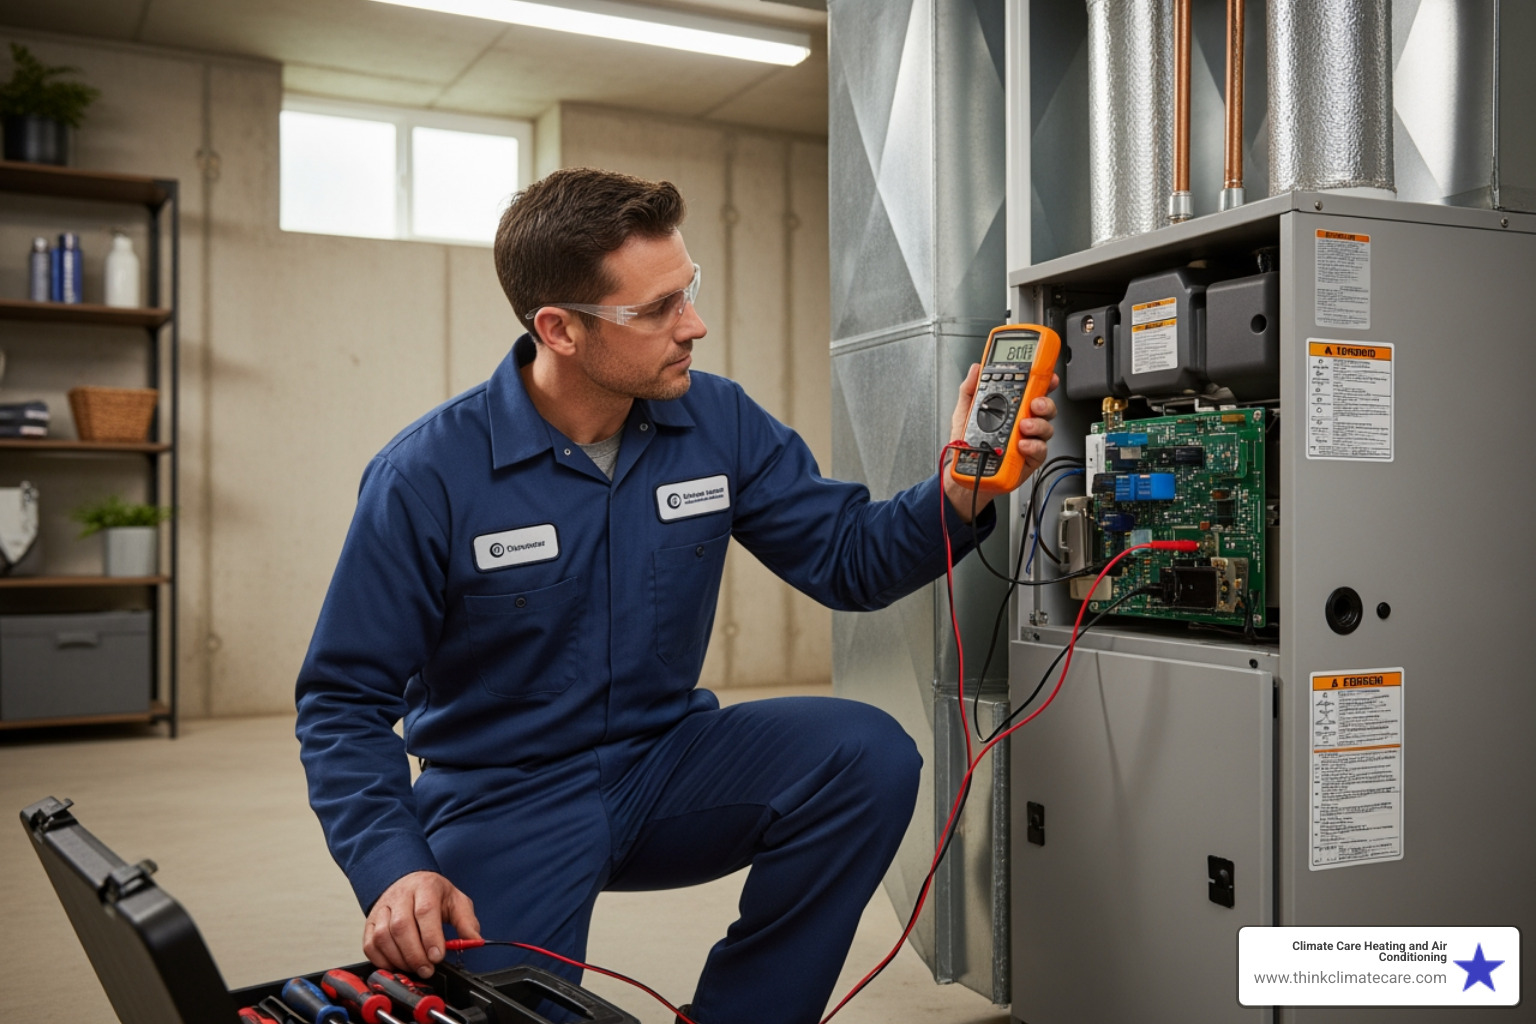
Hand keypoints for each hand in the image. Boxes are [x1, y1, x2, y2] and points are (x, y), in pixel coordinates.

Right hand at [364, 870, 481, 979]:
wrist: (410, 881)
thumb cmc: (433, 894)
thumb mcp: (456, 901)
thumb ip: (467, 921)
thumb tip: (475, 942)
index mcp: (425, 887)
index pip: (425, 911)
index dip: (430, 936)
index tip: (437, 956)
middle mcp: (400, 896)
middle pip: (401, 926)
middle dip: (415, 954)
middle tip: (427, 969)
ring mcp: (382, 909)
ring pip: (383, 937)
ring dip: (399, 959)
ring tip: (414, 968)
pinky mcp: (370, 923)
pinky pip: (370, 945)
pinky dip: (382, 960)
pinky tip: (397, 965)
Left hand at [942, 363, 1058, 521]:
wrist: (964, 473)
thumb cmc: (967, 444)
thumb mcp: (964, 412)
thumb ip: (970, 388)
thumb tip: (976, 369)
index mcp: (1010, 407)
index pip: (1031, 389)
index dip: (1042, 380)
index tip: (1046, 374)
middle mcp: (1023, 422)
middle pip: (1044, 407)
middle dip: (1044, 402)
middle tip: (1034, 403)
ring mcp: (1028, 440)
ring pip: (1045, 427)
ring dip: (1038, 425)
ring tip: (1023, 427)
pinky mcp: (1030, 458)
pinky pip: (1040, 450)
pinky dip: (1033, 446)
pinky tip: (1022, 445)